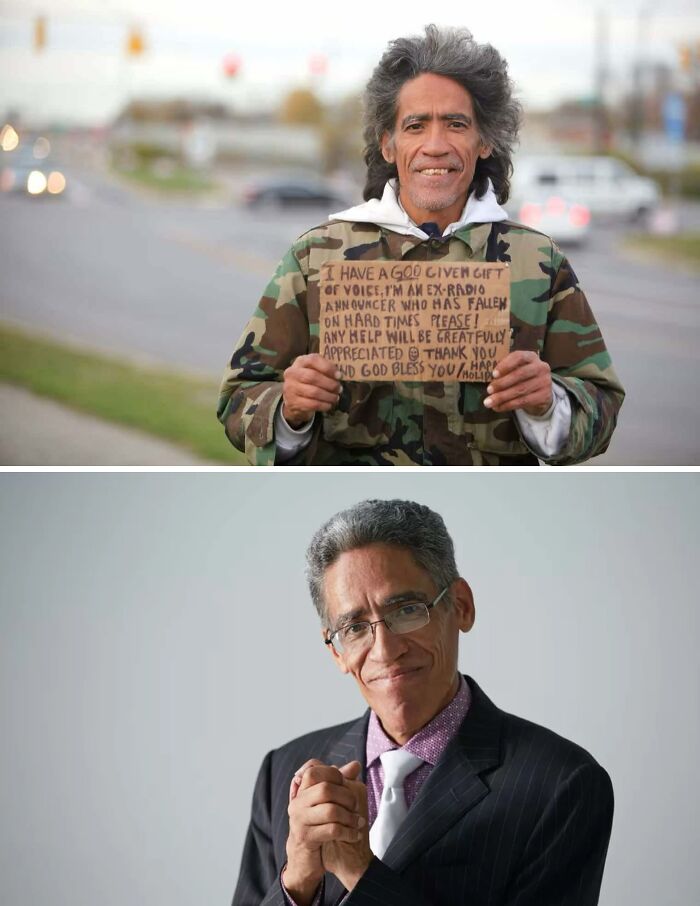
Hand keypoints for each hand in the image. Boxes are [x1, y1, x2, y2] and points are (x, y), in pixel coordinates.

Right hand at [282, 354, 341, 427]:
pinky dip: (323, 405)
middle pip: (313, 377)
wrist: (293, 397)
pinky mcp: (293, 402)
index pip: (313, 360)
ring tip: (335, 397)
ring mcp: (291, 388)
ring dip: (328, 396)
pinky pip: (312, 404)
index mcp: (300, 361)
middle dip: (330, 384)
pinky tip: (329, 404)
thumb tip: (339, 376)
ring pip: (313, 392)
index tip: (339, 376)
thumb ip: (325, 369)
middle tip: (339, 389)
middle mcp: (292, 373)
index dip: (328, 368)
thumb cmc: (308, 380)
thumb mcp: (314, 370)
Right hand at [283, 760, 364, 903]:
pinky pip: (332, 830)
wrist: (306, 860)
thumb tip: (355, 764)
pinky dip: (348, 832)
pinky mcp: (305, 837)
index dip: (334, 774)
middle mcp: (297, 802)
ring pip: (331, 810)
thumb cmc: (319, 827)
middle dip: (347, 797)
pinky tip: (355, 835)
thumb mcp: (328, 803)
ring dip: (350, 817)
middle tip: (356, 806)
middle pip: (325, 788)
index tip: (346, 784)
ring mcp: (299, 820)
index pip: (313, 769)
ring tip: (358, 822)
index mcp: (301, 791)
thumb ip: (340, 783)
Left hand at [484, 350, 552, 416]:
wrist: (540, 393)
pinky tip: (498, 407)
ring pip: (521, 390)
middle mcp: (541, 367)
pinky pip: (524, 401)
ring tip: (489, 402)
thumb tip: (491, 381)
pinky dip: (508, 405)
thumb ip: (505, 372)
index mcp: (531, 357)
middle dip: (502, 383)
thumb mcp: (516, 370)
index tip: (493, 374)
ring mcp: (545, 381)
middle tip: (489, 390)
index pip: (519, 357)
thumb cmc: (522, 379)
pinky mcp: (545, 396)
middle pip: (520, 374)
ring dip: (502, 397)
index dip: (506, 365)